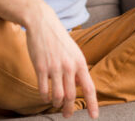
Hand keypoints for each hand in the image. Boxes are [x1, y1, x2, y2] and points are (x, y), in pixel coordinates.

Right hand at [25, 3, 98, 118]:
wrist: (43, 23)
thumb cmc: (59, 39)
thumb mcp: (74, 52)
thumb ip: (78, 69)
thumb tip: (81, 85)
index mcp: (80, 62)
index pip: (89, 88)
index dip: (92, 104)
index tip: (94, 116)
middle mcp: (69, 66)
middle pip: (72, 95)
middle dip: (70, 108)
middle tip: (68, 115)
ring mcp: (54, 67)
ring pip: (58, 95)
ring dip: (57, 103)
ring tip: (56, 104)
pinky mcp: (41, 67)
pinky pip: (44, 89)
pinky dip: (45, 97)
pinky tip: (45, 97)